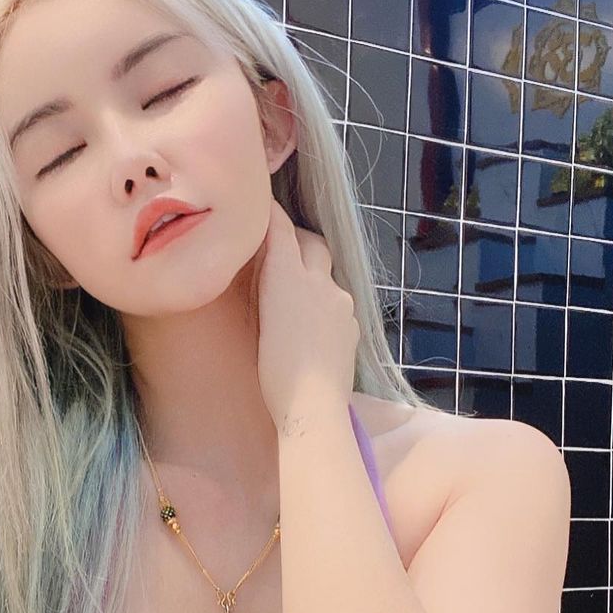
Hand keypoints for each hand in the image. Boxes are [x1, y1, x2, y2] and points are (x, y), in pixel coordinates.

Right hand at [252, 199, 359, 428]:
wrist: (314, 407)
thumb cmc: (275, 372)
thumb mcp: (259, 323)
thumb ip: (265, 289)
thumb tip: (268, 272)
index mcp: (290, 278)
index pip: (281, 229)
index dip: (271, 214)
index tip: (261, 205)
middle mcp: (320, 282)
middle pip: (313, 243)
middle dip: (297, 238)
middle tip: (279, 248)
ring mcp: (341, 304)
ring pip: (326, 275)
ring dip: (312, 276)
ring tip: (293, 296)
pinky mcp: (352, 325)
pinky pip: (337, 303)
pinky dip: (323, 305)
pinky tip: (311, 328)